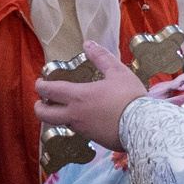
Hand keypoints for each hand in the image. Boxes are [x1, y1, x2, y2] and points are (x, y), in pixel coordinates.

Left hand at [33, 42, 148, 153]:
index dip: (41, 86)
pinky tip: (86, 118)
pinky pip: (79, 131)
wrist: (143, 127)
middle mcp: (75, 115)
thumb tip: (88, 44)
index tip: (39, 83)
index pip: (50, 91)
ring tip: (64, 109)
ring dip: (58, 116)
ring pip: (62, 123)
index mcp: (78, 97)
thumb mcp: (117, 72)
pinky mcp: (93, 139)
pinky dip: (77, 123)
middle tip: (41, 102)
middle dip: (39, 108)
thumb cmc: (130, 97)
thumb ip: (101, 57)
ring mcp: (83, 129)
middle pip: (45, 115)